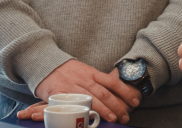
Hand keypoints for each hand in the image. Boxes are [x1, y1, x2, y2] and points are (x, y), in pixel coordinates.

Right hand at [17, 60, 141, 123]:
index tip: (135, 101)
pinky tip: (89, 117)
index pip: (113, 82)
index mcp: (92, 73)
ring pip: (91, 99)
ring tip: (113, 118)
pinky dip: (81, 111)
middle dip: (117, 106)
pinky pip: (72, 104)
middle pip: (105, 94)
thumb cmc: (67, 70)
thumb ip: (96, 80)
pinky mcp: (60, 94)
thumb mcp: (85, 70)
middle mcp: (85, 80)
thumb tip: (113, 87)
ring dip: (104, 110)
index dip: (126, 92)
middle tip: (126, 115)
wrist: (45, 63)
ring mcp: (73, 87)